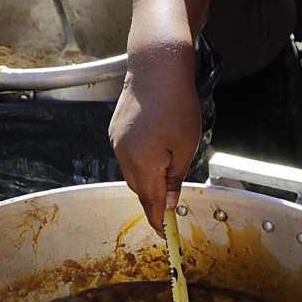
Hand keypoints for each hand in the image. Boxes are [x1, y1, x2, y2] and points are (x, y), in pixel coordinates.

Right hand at [108, 44, 200, 237]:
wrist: (156, 67)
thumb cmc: (177, 104)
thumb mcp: (186, 146)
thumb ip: (175, 178)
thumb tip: (170, 202)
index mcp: (142, 163)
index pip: (149, 202)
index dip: (157, 221)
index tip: (164, 234)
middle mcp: (123, 155)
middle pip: (138, 188)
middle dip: (154, 197)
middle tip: (173, 201)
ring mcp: (116, 142)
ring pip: (132, 171)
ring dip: (148, 176)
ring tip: (169, 163)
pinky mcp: (115, 130)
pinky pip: (128, 154)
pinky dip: (141, 159)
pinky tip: (157, 144)